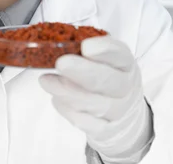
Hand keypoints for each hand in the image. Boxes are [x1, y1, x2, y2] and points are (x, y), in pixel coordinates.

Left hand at [39, 36, 152, 162]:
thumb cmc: (109, 80)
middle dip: (83, 72)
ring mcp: (117, 111)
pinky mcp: (104, 129)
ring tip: (47, 80)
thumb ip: (86, 52)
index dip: (104, 51)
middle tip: (61, 63)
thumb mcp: (106, 61)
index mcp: (126, 64)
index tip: (86, 46)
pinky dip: (67, 109)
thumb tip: (56, 42)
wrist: (125, 116)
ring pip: (94, 104)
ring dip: (67, 91)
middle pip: (108, 82)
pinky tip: (56, 98)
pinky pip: (84, 122)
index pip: (120, 55)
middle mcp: (125, 87)